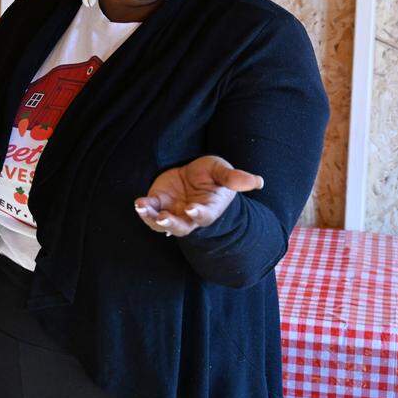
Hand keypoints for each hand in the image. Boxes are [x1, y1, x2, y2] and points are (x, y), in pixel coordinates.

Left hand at [134, 155, 263, 237]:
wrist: (193, 175)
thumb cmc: (211, 175)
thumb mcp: (222, 171)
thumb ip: (235, 178)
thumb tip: (258, 181)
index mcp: (209, 209)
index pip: (205, 216)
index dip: (199, 214)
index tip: (192, 209)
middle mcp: (189, 215)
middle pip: (181, 226)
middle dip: (172, 223)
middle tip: (163, 218)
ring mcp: (172, 211)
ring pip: (161, 223)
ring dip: (151, 218)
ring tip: (143, 209)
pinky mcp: (158, 203)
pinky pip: (149, 211)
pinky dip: (143, 209)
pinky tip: (139, 203)